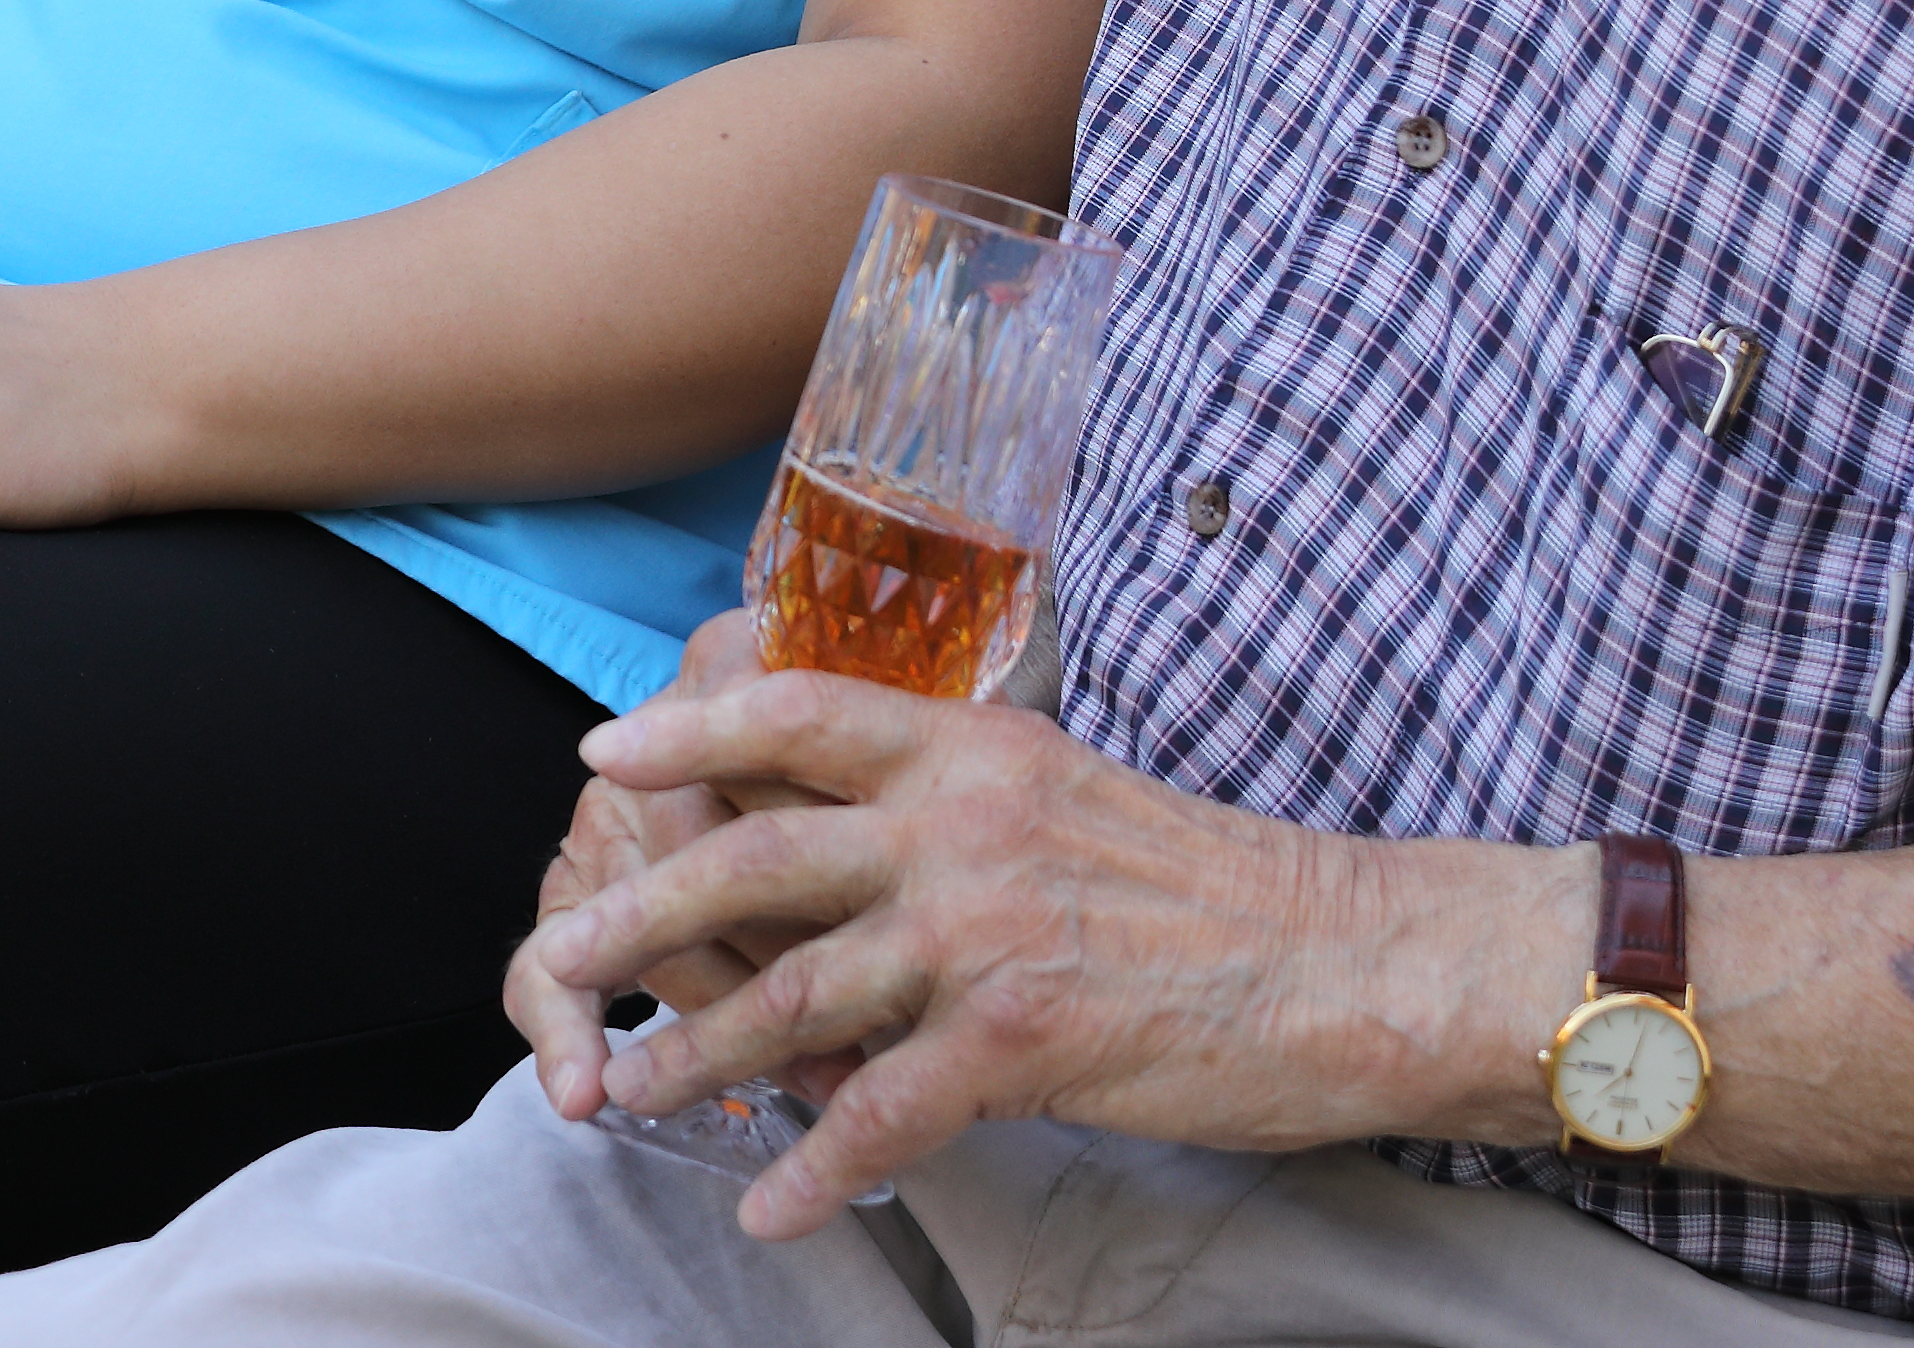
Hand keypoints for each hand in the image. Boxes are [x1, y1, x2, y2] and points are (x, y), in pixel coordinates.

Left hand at [504, 671, 1380, 1238]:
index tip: (602, 751)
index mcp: (973, 747)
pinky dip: (813, 1165)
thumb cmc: (1218, 888)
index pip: (797, 711)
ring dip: (697, 1051)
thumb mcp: (1071, 794)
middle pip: (756, 858)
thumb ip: (964, 800)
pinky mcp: (1020, 1038)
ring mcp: (984, 931)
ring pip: (794, 995)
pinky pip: (882, 1113)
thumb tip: (868, 828)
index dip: (687, 727)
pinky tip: (768, 1202)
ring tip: (627, 1087)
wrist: (1347, 962)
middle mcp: (962, 825)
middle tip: (566, 945)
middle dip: (643, 908)